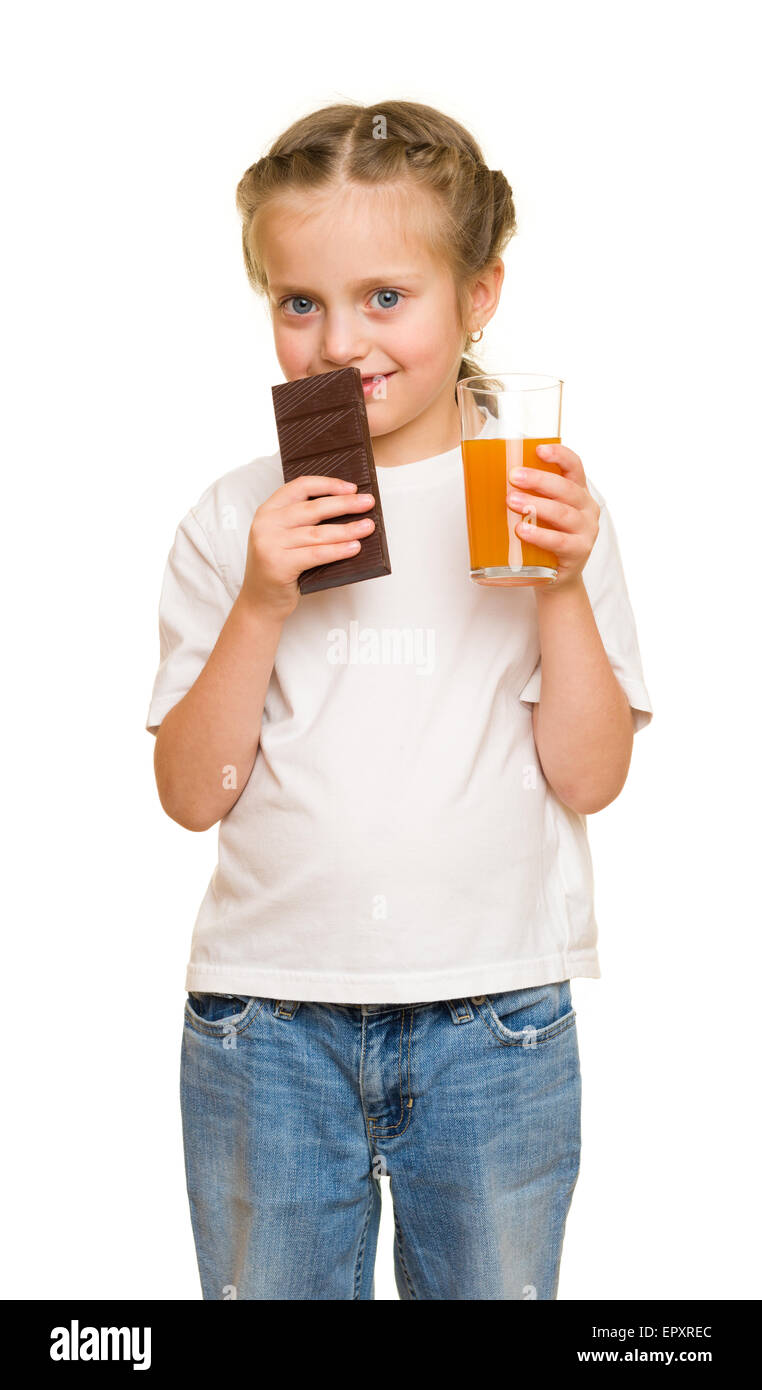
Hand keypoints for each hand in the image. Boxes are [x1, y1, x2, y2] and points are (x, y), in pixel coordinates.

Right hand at [239, 475, 375, 619]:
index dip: (328, 485)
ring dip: (347, 529)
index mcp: (268, 510)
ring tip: (367, 527)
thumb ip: (303, 522)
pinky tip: (354, 548)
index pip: (301, 486)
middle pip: (313, 508)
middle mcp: (266, 524)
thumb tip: (346, 509)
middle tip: (368, 502)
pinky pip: (316, 554)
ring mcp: (270, 544)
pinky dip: (338, 551)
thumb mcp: (283, 537)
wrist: (260, 602)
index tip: (351, 488)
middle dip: (345, 504)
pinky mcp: (278, 564)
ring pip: (318, 533)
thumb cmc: (278, 568)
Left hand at [506, 443, 599, 591]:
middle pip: (566, 488)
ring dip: (536, 506)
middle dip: (539, 480)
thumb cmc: (544, 535)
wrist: (557, 577)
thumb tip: (480, 477)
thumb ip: (524, 494)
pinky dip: (540, 536)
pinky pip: (560, 542)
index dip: (559, 454)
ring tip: (512, 501)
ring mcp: (585, 532)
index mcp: (577, 491)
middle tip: (514, 476)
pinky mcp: (578, 553)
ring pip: (563, 514)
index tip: (538, 449)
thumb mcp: (539, 511)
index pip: (574, 466)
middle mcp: (586, 509)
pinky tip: (522, 531)